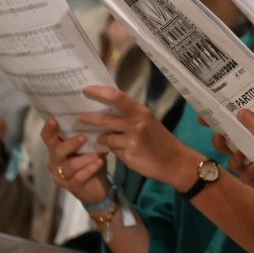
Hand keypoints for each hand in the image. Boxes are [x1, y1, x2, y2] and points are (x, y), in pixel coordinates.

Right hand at [40, 118, 108, 204]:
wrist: (97, 187)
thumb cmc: (91, 162)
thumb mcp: (89, 147)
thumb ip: (87, 136)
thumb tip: (96, 120)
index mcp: (57, 148)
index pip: (48, 137)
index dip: (49, 129)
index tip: (53, 119)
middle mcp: (55, 161)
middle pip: (58, 151)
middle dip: (71, 144)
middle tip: (83, 137)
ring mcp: (61, 175)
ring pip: (70, 165)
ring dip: (86, 158)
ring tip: (99, 154)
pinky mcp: (71, 186)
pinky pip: (79, 177)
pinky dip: (90, 169)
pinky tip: (99, 163)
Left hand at [77, 85, 200, 189]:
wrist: (174, 161)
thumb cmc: (160, 140)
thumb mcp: (148, 122)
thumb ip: (130, 116)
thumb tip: (108, 112)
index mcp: (141, 111)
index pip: (118, 97)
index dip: (100, 92)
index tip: (87, 90)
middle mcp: (137, 122)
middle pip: (106, 118)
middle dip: (90, 118)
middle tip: (79, 117)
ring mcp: (133, 138)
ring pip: (107, 136)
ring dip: (101, 137)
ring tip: (98, 137)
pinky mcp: (130, 153)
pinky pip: (113, 149)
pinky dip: (112, 149)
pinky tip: (119, 150)